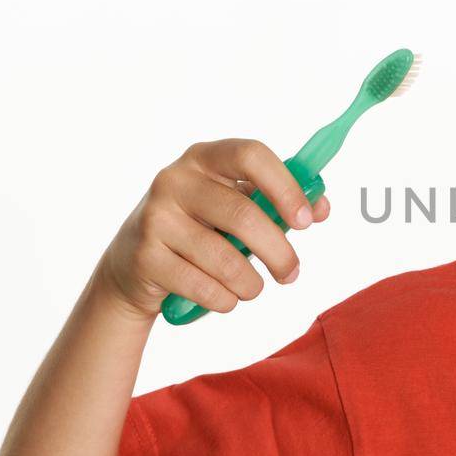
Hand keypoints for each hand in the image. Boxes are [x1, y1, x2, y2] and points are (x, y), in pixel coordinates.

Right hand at [96, 139, 330, 321]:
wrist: (134, 265)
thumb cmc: (199, 229)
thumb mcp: (234, 206)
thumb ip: (277, 203)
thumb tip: (321, 207)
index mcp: (204, 158)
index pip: (251, 155)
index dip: (285, 187)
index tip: (306, 221)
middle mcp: (175, 180)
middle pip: (243, 215)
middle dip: (278, 252)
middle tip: (291, 274)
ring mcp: (156, 218)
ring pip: (225, 259)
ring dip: (251, 284)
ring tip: (253, 288)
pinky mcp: (145, 257)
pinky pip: (204, 286)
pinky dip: (225, 300)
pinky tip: (225, 297)